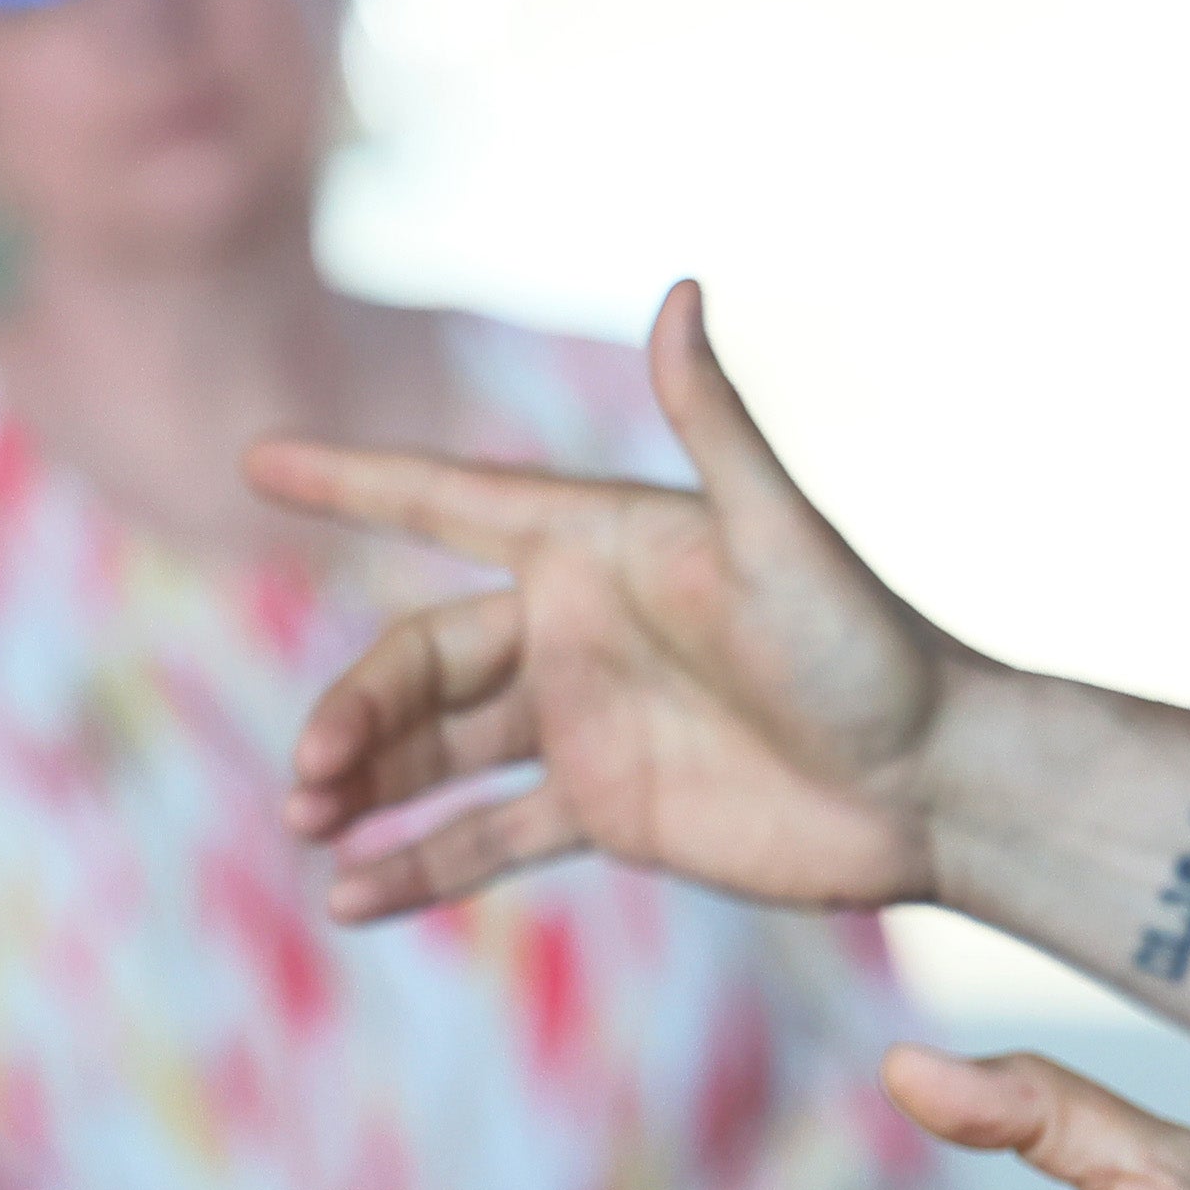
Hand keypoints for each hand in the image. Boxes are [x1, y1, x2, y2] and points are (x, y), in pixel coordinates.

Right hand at [252, 280, 964, 921]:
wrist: (934, 785)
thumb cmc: (871, 648)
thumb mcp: (784, 538)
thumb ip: (717, 423)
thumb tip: (682, 289)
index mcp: (601, 544)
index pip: (450, 502)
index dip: (355, 482)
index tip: (255, 460)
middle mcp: (575, 626)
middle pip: (421, 657)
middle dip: (356, 708)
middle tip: (311, 772)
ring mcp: (582, 722)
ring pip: (435, 749)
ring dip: (365, 783)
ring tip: (309, 825)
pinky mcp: (603, 808)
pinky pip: (485, 836)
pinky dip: (418, 864)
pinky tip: (349, 900)